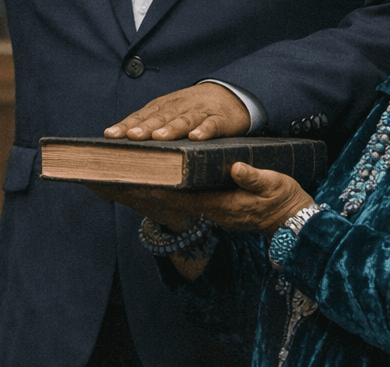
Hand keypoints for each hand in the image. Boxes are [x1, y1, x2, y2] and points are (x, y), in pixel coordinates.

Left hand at [89, 162, 314, 234]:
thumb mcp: (275, 186)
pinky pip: (168, 200)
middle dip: (128, 189)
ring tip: (103, 179)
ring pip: (159, 201)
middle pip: (158, 200)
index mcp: (217, 204)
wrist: (292, 222)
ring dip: (132, 191)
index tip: (124, 175)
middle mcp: (205, 210)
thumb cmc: (283, 201)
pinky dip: (147, 192)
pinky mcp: (205, 206)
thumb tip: (236, 166)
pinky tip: (132, 183)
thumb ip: (255, 178)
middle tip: (96, 178)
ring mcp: (204, 210)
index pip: (175, 194)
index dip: (148, 184)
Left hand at [103, 81, 250, 140]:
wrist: (229, 95)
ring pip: (184, 119)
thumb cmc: (191, 110)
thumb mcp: (170, 114)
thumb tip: (123, 147)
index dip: (126, 125)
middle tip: (132, 136)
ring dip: (171, 128)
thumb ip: (151, 126)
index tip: (110, 135)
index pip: (141, 115)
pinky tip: (196, 138)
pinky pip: (211, 125)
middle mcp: (179, 107)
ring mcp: (200, 112)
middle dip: (146, 126)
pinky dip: (204, 130)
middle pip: (160, 116)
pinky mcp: (220, 119)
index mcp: (163, 106)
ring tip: (159, 138)